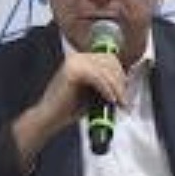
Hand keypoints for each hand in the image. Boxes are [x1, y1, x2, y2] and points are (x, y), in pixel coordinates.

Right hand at [12, 52, 125, 170]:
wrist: (48, 118)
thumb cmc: (69, 108)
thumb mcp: (92, 92)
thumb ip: (105, 84)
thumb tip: (126, 83)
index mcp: (82, 59)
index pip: (109, 59)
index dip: (121, 75)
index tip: (125, 92)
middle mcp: (78, 57)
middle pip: (110, 62)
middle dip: (120, 82)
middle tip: (125, 100)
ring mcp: (74, 62)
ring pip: (105, 71)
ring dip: (117, 88)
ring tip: (121, 103)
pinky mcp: (73, 71)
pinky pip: (98, 78)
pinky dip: (107, 89)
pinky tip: (111, 100)